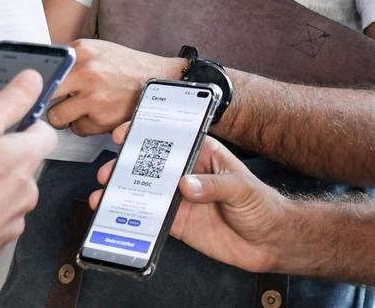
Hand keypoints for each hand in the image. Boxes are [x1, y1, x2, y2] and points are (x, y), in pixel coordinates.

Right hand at [0, 70, 57, 266]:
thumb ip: (8, 102)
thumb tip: (32, 79)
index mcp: (27, 155)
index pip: (45, 132)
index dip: (29, 124)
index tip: (11, 123)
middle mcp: (29, 185)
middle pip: (26, 162)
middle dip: (6, 157)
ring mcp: (16, 214)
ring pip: (11, 191)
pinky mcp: (0, 236)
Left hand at [46, 39, 184, 135]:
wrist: (158, 78)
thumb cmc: (125, 66)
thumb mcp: (95, 50)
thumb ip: (70, 59)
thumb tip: (38, 74)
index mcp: (80, 51)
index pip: (43, 71)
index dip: (38, 83)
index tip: (36, 88)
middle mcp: (85, 73)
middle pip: (44, 95)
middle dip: (48, 101)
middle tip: (57, 101)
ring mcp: (94, 97)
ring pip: (56, 117)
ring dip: (65, 116)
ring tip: (81, 107)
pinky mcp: (102, 118)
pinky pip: (78, 129)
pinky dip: (85, 125)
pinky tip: (97, 113)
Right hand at [89, 123, 286, 273]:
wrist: (269, 242)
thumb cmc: (263, 205)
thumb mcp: (242, 188)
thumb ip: (214, 185)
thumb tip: (185, 184)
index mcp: (205, 155)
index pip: (174, 138)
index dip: (148, 132)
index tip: (127, 132)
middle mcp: (189, 173)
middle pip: (152, 164)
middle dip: (127, 164)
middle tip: (110, 169)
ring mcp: (181, 198)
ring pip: (145, 190)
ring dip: (123, 190)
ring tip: (105, 193)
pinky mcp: (178, 222)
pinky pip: (150, 218)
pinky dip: (132, 218)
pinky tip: (117, 216)